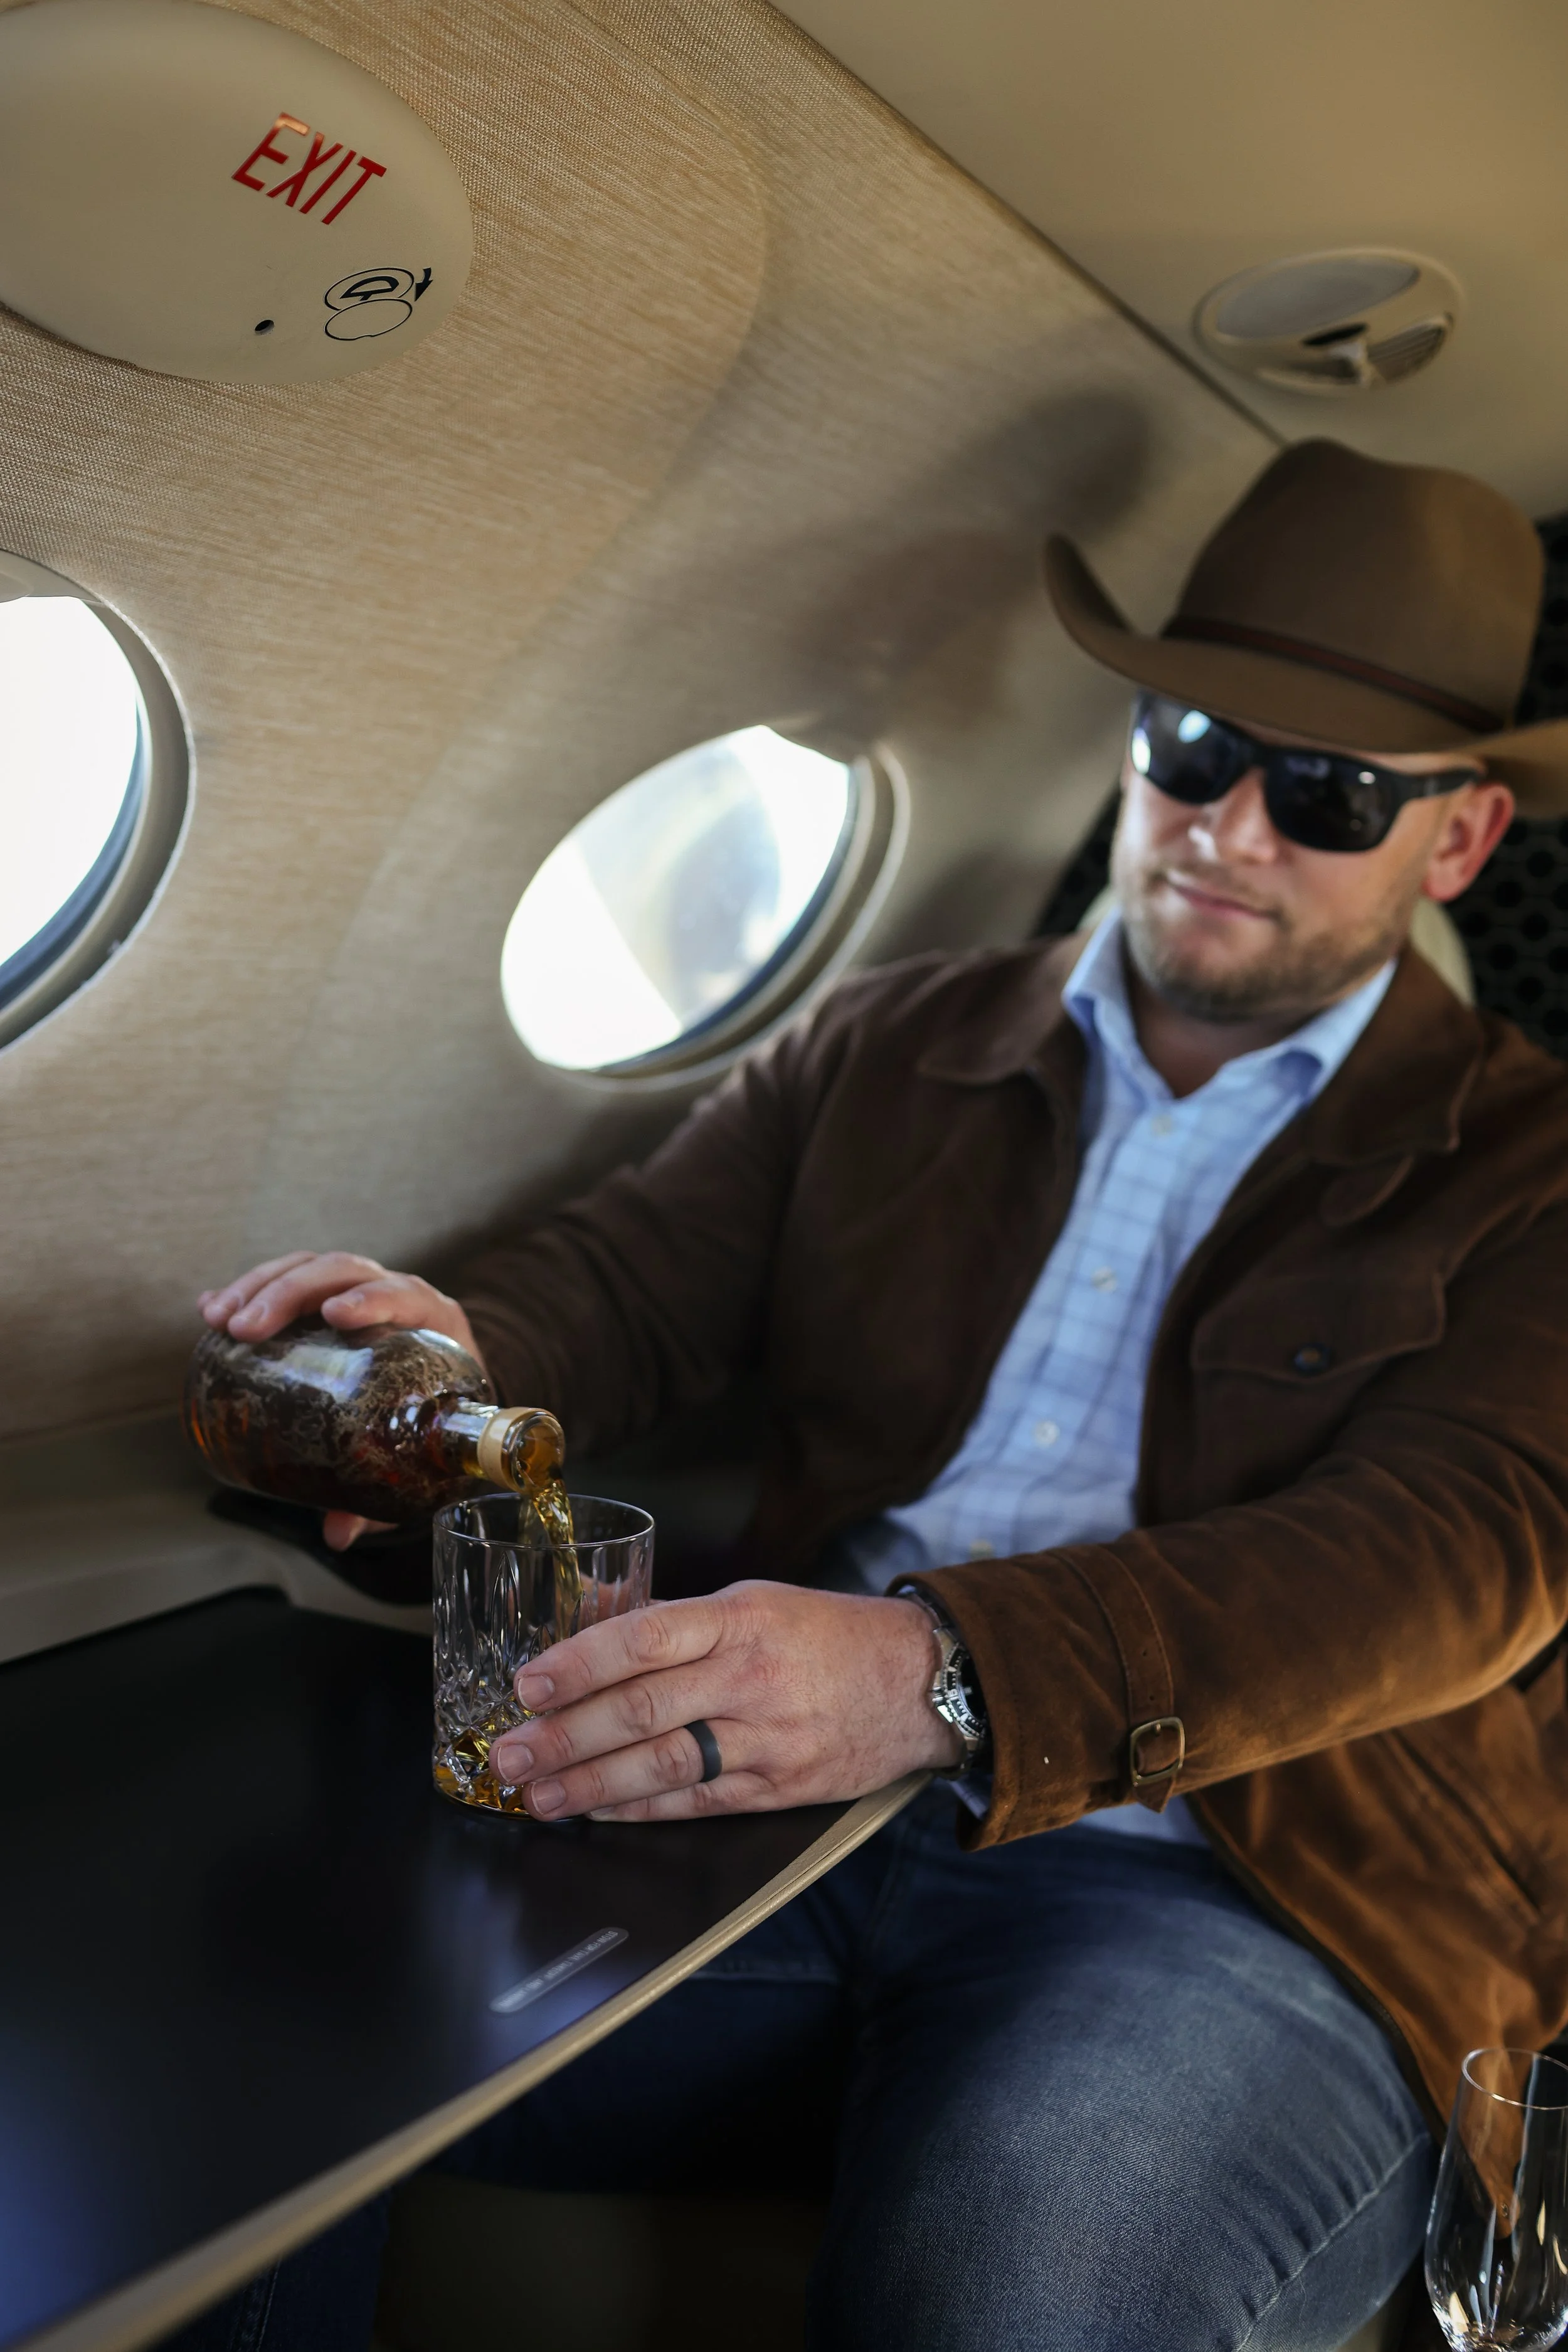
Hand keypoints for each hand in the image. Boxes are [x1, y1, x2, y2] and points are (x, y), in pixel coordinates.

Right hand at [197, 1251, 484, 1550]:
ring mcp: (359, 1290)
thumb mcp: (415, 1457)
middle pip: (343, 1271)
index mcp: (434, 1325)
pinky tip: (209, 1307)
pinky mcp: (325, 1297)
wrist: (442, 1397)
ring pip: (309, 1268)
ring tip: (218, 1319)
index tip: (336, 1315)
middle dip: (289, 1293)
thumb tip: (337, 1533)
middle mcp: (397, 1296)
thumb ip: (378, 1496)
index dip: (373, 1297)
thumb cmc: (432, 1426)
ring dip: (259, 1286)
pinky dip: (246, 1289)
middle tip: (245, 1329)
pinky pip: (287, 1279)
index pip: (406, 1295)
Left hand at [488, 1582, 962, 1821]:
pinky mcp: (780, 1787)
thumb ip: (680, 1620)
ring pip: (663, 1765)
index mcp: (742, 1618)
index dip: (579, 1663)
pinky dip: (640, 1808)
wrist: (920, 1681)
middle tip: (510, 1755)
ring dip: (590, 1783)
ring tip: (539, 1794)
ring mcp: (767, 1737)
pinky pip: (697, 1801)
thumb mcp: (758, 1601)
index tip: (526, 1685)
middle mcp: (751, 1676)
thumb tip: (594, 1624)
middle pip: (642, 1709)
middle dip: (564, 1736)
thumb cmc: (830, 1634)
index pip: (646, 1638)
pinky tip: (598, 1808)